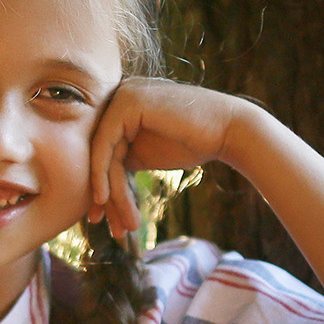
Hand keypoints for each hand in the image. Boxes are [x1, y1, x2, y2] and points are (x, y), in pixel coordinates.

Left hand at [85, 79, 259, 237]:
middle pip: (98, 154)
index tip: (102, 220)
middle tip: (108, 227)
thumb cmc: (193, 142)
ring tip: (124, 225)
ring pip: (101, 155)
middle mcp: (117, 97)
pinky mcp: (127, 102)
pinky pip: (105, 145)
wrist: (228, 130)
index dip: (101, 188)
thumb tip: (95, 189)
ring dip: (110, 194)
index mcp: (120, 107)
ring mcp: (121, 96)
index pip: (102, 152)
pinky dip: (102, 175)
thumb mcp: (146, 154)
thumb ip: (120, 160)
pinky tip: (104, 199)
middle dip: (104, 196)